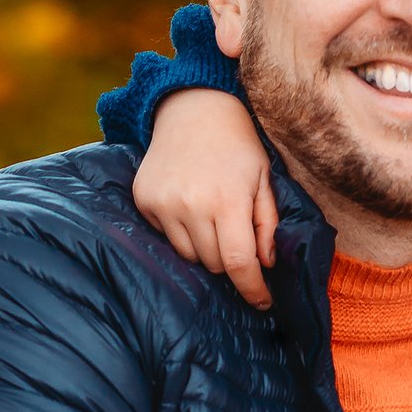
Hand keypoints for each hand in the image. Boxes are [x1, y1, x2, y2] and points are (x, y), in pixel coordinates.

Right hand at [130, 88, 277, 307]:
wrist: (193, 109)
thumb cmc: (238, 146)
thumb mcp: (263, 179)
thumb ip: (268, 223)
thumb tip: (266, 263)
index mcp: (227, 200)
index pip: (239, 263)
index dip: (252, 288)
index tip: (262, 301)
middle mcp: (191, 205)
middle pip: (214, 264)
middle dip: (231, 261)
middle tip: (237, 237)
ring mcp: (163, 204)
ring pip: (189, 256)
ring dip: (205, 249)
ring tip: (212, 219)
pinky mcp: (143, 200)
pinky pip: (165, 237)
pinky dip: (181, 232)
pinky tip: (189, 205)